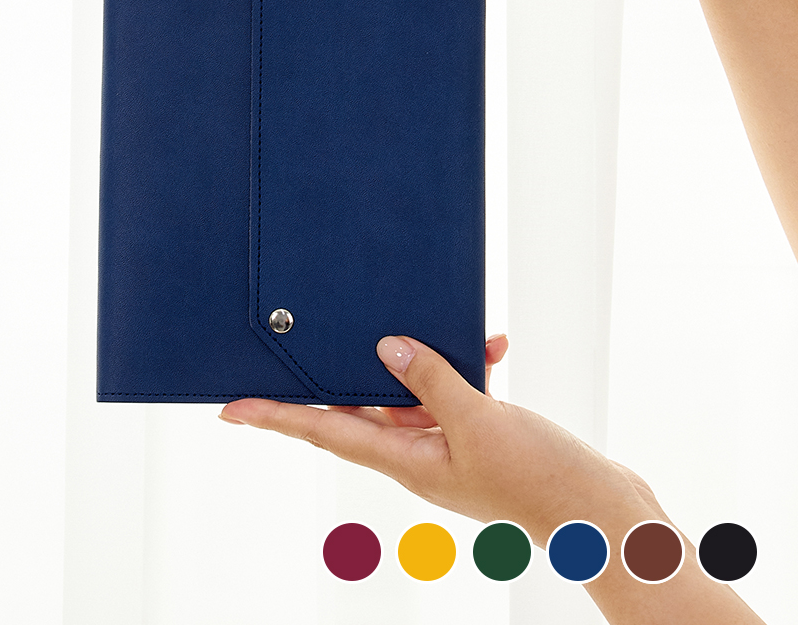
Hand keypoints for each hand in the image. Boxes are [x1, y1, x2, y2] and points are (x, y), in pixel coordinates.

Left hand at [219, 334, 657, 548]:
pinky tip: (490, 342)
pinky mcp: (480, 433)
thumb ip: (429, 381)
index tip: (232, 408)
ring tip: (426, 319)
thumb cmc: (541, 481)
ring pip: (412, 390)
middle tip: (306, 333)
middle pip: (361, 405)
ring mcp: (449, 444)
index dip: (276, 417)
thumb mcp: (479, 423)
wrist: (603, 515)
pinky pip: (458, 391)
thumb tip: (386, 347)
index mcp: (406, 461)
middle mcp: (418, 454)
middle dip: (342, 367)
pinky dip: (468, 364)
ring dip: (421, 356)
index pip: (325, 431)